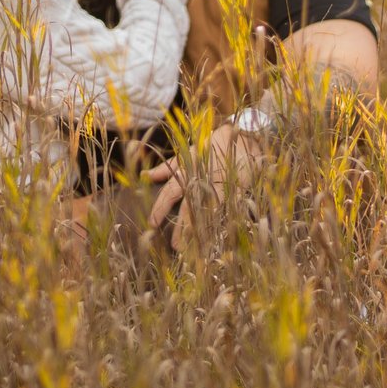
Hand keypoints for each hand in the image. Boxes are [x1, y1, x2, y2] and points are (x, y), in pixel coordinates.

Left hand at [141, 121, 261, 249]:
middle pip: (188, 209)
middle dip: (181, 229)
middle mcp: (200, 181)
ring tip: (193, 248)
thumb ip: (167, 167)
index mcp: (187, 172)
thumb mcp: (188, 154)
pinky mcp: (234, 191)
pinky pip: (224, 212)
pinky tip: (214, 239)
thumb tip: (145, 175)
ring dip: (198, 231)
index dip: (160, 209)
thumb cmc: (212, 146)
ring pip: (206, 213)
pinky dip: (218, 225)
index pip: (169, 193)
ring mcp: (218, 187)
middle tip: (175, 247)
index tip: (152, 224)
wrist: (241, 139)